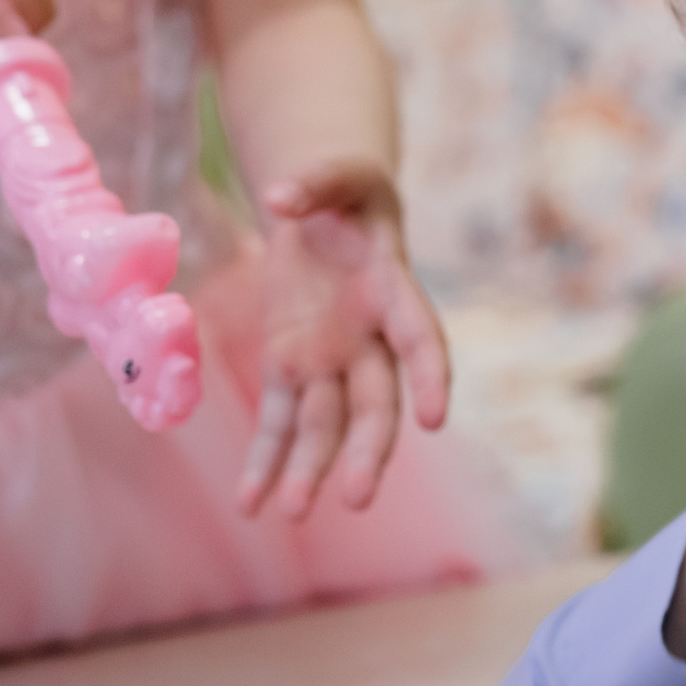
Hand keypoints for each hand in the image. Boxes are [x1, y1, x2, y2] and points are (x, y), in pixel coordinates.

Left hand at [239, 158, 450, 518]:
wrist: (329, 211)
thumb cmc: (347, 191)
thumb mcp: (340, 173)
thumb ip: (318, 181)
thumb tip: (281, 200)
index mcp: (394, 291)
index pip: (421, 339)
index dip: (430, 377)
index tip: (434, 417)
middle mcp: (369, 340)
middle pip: (375, 403)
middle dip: (366, 450)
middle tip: (355, 496)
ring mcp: (330, 359)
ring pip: (325, 424)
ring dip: (310, 468)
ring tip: (292, 512)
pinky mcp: (289, 366)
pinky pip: (278, 420)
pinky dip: (265, 460)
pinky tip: (251, 503)